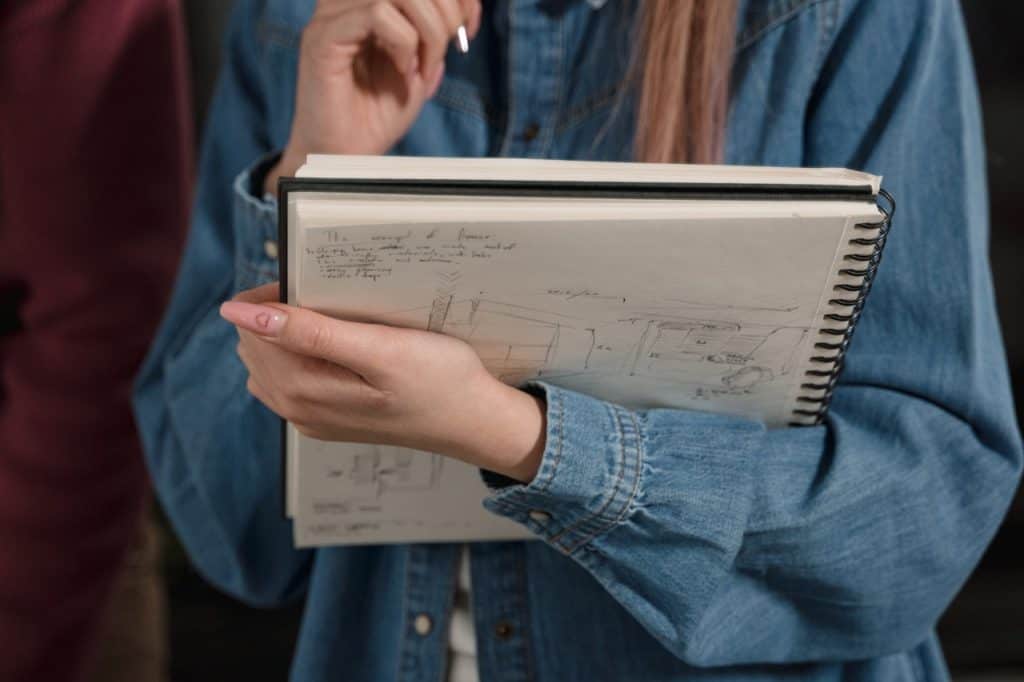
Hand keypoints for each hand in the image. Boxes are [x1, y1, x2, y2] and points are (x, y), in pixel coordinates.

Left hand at [222, 284, 545, 481]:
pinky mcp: (325, 420)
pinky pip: (289, 380)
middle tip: (332, 298)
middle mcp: (297, 409)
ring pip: (269, 362)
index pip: (253, 329)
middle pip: (255, 346)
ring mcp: (309, 419)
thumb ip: (311, 333)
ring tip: (337, 320)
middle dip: (280, 314)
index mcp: (302, 390)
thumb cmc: (439, 380)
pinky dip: (301, 355)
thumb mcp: (380, 349)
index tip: (311, 281)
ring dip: (288, 334)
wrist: (473, 421)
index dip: (273, 296)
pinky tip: (338, 348)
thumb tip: (240, 314)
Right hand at [265, 0, 481, 192]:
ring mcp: (332, 17)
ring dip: (427, 31)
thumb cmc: (374, 118)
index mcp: (367, 3)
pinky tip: (403, 70)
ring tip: (422, 67)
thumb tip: (463, 13)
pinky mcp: (324, 38)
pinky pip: (376, 14)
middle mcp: (347, 2)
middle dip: (446, 13)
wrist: (345, 158)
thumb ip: (435, 36)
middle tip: (444, 54)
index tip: (470, 28)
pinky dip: (403, 43)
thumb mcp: (420, 70)